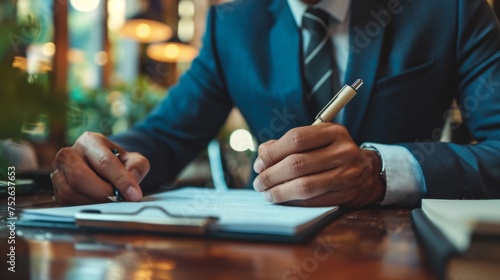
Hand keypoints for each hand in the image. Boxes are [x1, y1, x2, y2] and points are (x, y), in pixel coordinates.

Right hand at [51, 132, 149, 204]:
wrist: (102, 166)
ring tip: (109, 201)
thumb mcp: (133, 159)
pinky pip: (65, 201)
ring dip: (93, 201)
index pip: (104, 162)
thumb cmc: (117, 161)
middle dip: (102, 192)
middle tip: (119, 200)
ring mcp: (59, 171)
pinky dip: (84, 206)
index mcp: (90, 141)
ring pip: (69, 191)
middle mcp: (69, 154)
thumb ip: (137, 167)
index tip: (134, 194)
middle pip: (79, 176)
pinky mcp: (56, 188)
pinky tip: (97, 203)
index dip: (120, 180)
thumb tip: (131, 182)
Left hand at [252, 123, 384, 207]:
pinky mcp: (346, 194)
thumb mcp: (317, 140)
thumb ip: (288, 143)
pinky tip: (281, 200)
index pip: (296, 139)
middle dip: (271, 175)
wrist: (367, 172)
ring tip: (266, 193)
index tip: (259, 163)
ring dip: (278, 191)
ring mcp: (347, 174)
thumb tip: (262, 154)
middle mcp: (343, 151)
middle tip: (259, 182)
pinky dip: (292, 201)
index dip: (272, 153)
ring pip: (303, 185)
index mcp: (334, 132)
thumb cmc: (332, 153)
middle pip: (297, 163)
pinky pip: (312, 200)